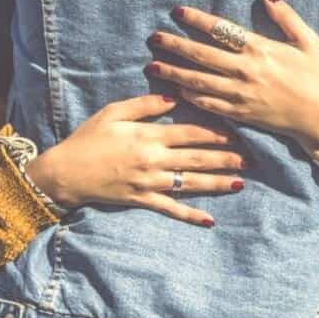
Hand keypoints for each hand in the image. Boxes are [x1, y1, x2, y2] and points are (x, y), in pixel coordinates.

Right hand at [25, 94, 245, 226]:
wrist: (65, 173)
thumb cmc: (88, 138)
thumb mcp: (114, 112)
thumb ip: (145, 104)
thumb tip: (174, 96)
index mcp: (149, 135)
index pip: (192, 132)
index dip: (218, 132)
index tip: (239, 131)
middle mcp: (154, 160)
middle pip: (198, 158)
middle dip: (227, 158)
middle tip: (253, 158)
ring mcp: (149, 183)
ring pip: (191, 184)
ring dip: (218, 183)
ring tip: (241, 183)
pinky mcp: (141, 200)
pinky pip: (171, 209)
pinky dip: (191, 215)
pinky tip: (210, 220)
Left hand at [146, 0, 318, 173]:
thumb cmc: (316, 77)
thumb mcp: (309, 42)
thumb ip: (287, 17)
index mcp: (261, 48)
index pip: (221, 29)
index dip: (197, 19)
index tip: (177, 12)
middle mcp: (246, 70)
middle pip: (201, 55)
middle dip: (174, 45)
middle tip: (154, 37)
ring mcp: (240, 94)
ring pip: (198, 81)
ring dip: (173, 72)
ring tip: (152, 65)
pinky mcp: (239, 114)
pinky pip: (207, 104)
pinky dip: (188, 96)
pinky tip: (174, 89)